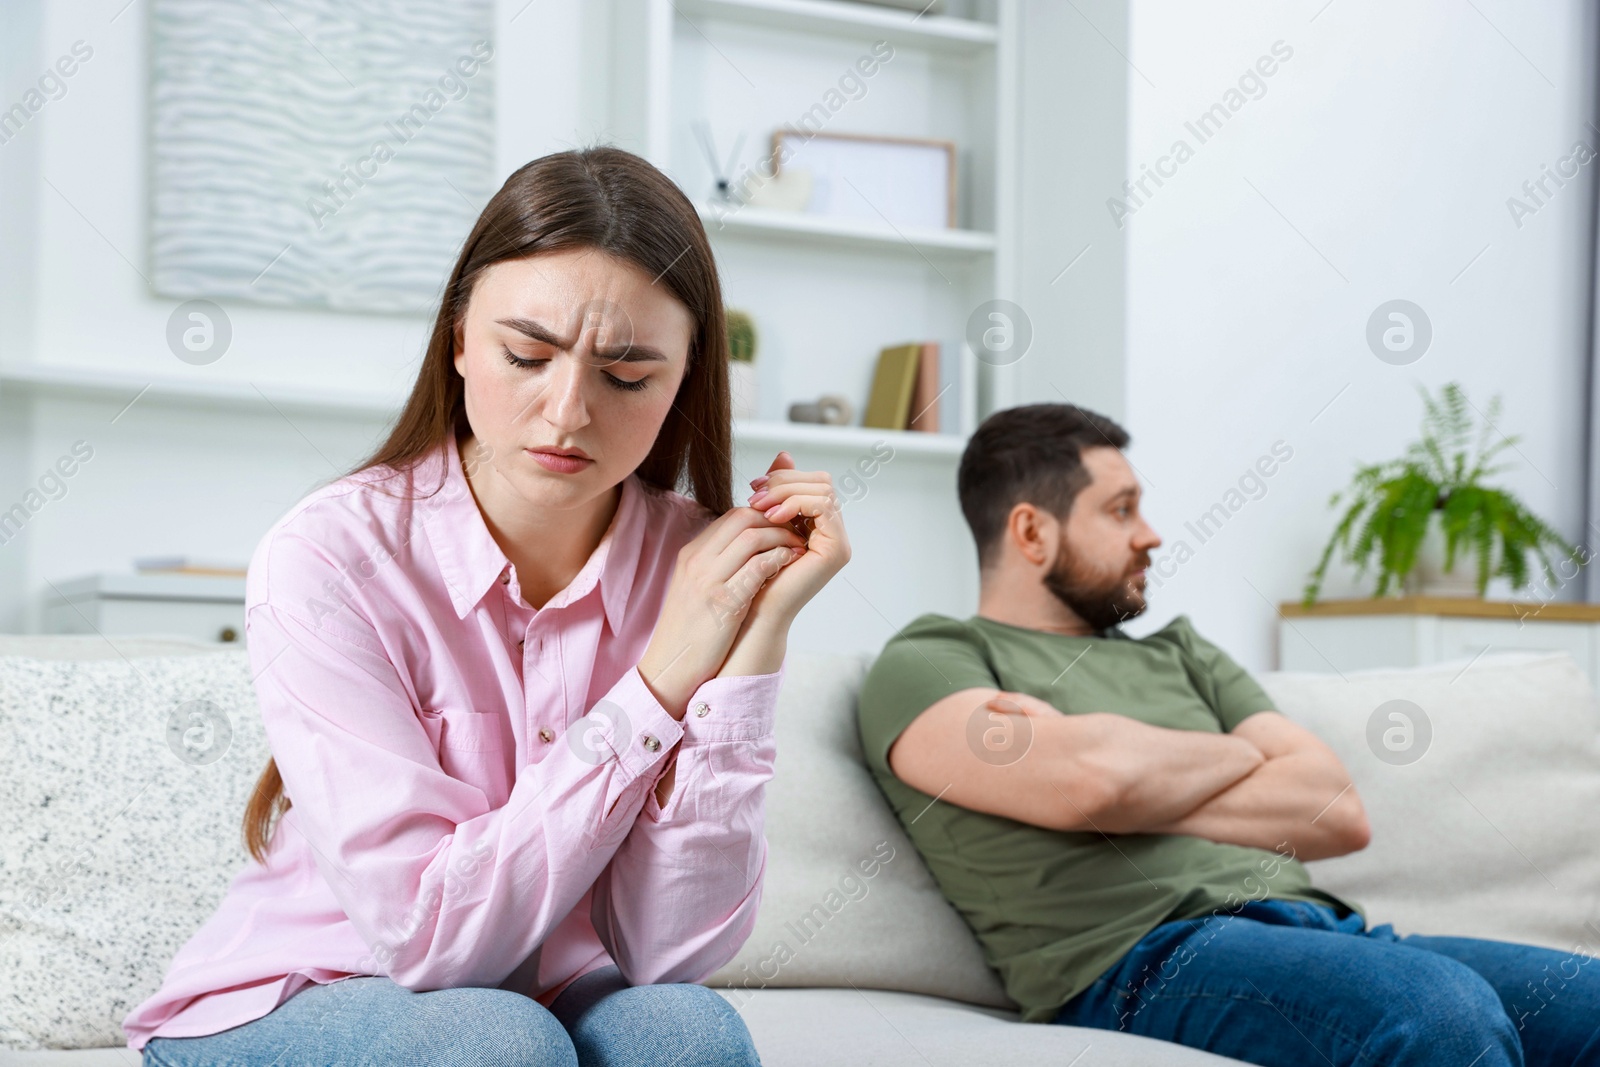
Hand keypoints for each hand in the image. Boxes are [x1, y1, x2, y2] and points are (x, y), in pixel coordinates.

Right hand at [636, 501, 806, 717]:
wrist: (671, 664)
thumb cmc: (689, 629)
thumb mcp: (695, 587)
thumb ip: (716, 564)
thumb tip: (748, 548)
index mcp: (691, 554)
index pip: (732, 516)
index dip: (763, 516)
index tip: (782, 527)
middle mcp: (697, 561)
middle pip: (743, 518)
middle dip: (776, 521)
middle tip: (797, 533)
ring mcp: (708, 580)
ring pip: (752, 537)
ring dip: (782, 538)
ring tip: (799, 548)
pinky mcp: (724, 602)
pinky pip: (757, 567)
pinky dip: (779, 559)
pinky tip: (791, 563)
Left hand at [738, 451, 850, 624]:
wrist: (751, 612)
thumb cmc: (752, 572)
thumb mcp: (762, 521)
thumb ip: (776, 491)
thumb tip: (784, 455)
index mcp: (818, 526)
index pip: (813, 482)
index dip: (784, 477)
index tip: (753, 486)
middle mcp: (833, 533)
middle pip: (822, 481)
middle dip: (785, 481)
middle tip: (754, 493)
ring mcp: (838, 542)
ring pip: (823, 490)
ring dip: (786, 491)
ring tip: (759, 506)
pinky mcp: (836, 550)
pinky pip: (823, 506)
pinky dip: (796, 503)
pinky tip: (772, 516)